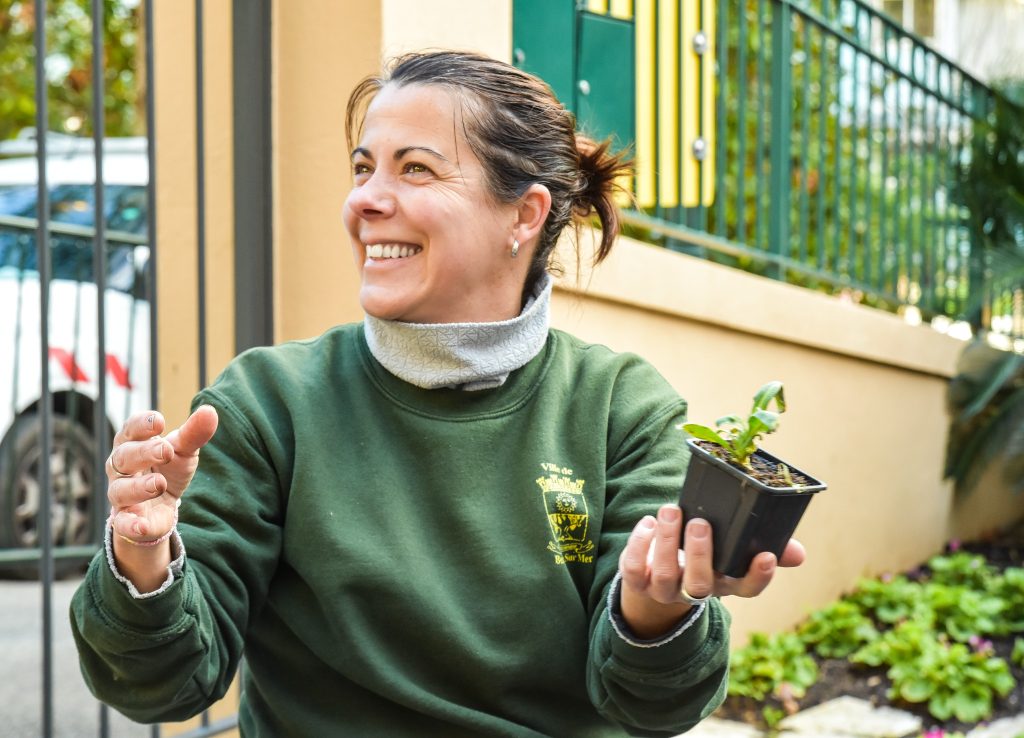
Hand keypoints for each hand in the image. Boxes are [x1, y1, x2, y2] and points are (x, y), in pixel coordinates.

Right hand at [106, 406, 218, 544]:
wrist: (163, 503)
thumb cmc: (168, 467)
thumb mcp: (184, 450)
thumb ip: (194, 433)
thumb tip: (210, 411)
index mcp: (132, 443)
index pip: (130, 429)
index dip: (141, 424)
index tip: (160, 421)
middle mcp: (120, 468)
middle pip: (123, 457)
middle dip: (143, 453)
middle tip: (166, 451)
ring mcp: (121, 494)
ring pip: (120, 490)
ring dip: (138, 487)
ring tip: (159, 483)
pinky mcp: (126, 519)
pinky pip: (122, 523)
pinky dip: (129, 525)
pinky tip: (142, 525)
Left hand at [618, 503, 805, 638]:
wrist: (656, 582)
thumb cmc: (702, 556)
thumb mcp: (729, 552)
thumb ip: (758, 545)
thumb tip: (799, 552)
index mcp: (724, 583)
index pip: (746, 590)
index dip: (758, 577)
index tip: (766, 556)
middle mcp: (694, 591)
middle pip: (699, 585)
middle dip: (700, 554)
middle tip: (700, 522)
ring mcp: (664, 590)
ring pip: (665, 574)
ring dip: (667, 540)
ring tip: (671, 510)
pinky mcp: (637, 581)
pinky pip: (633, 569)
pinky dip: (639, 545)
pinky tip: (649, 522)